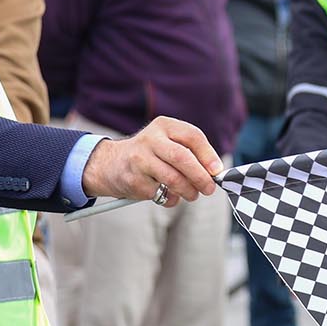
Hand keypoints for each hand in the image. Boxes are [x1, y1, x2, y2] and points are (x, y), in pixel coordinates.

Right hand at [80, 116, 223, 203]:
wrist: (110, 164)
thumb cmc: (148, 155)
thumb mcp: (166, 142)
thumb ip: (189, 152)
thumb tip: (215, 172)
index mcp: (164, 126)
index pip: (192, 136)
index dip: (208, 154)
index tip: (216, 170)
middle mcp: (151, 139)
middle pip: (183, 158)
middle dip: (200, 177)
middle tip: (209, 188)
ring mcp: (140, 159)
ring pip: (173, 179)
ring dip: (188, 191)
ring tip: (192, 195)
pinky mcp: (133, 179)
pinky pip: (160, 193)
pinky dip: (170, 199)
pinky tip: (168, 196)